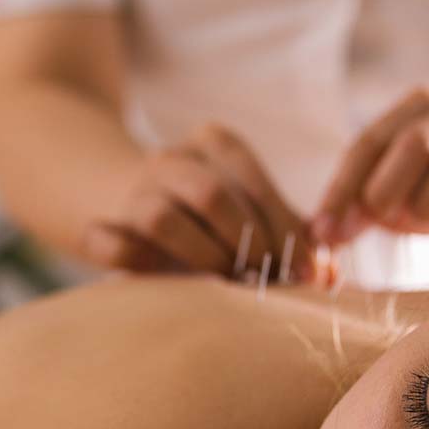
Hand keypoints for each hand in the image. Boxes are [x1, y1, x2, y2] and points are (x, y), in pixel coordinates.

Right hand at [81, 123, 315, 278]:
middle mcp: (171, 159)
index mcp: (215, 144)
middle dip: (246, 246)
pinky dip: (128, 259)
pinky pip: (110, 242)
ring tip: (224, 284)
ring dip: (201, 258)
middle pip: (212, 197)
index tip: (308, 273)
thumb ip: (290, 235)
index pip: (254, 185)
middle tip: (265, 281)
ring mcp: (131, 190)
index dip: (284, 231)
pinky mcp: (96, 224)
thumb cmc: (205, 215)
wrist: (119, 197)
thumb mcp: (250, 213)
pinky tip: (152, 276)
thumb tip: (332, 272)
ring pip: (163, 218)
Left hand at [311, 89, 428, 256]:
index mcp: (423, 107)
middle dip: (386, 190)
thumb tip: (320, 234)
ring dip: (428, 209)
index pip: (371, 141)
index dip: (342, 189)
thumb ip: (356, 204)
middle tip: (382, 220)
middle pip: (416, 142)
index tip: (324, 231)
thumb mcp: (393, 189)